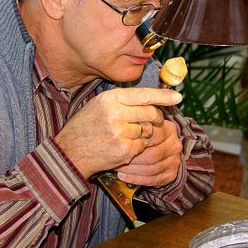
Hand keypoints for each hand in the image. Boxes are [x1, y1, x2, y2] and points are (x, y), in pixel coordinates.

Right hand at [55, 87, 181, 179]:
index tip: (178, 98)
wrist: (69, 153)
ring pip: (148, 130)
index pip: (143, 95)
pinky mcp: (124, 150)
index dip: (163, 96)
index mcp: (110, 99)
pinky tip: (122, 147)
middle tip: (153, 121)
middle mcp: (116, 113)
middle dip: (155, 118)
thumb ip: (122, 101)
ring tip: (126, 136)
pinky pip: (142, 146)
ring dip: (143, 134)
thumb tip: (150, 99)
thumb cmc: (85, 127)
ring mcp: (120, 132)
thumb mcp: (98, 105)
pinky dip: (137, 147)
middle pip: (150, 113)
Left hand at [117, 119, 182, 186]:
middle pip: (152, 155)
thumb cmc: (147, 137)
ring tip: (119, 167)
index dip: (136, 140)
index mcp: (169, 130)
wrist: (160, 150)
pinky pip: (152, 179)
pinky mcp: (171, 174)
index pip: (153, 135)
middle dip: (132, 159)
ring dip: (132, 170)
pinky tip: (125, 176)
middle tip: (118, 159)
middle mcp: (174, 145)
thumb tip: (121, 132)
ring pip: (151, 169)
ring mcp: (174, 161)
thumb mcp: (144, 127)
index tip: (121, 143)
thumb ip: (137, 127)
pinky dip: (136, 179)